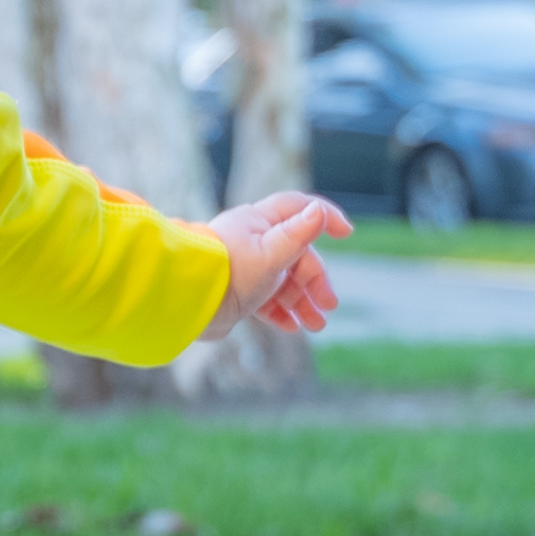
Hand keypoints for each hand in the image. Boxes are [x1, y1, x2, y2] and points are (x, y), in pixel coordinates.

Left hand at [202, 189, 350, 338]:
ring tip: (315, 324)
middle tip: (329, 305)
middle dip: (315, 281)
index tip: (347, 233)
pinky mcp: (235, 290)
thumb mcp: (270, 254)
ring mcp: (243, 266)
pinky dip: (279, 312)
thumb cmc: (228, 273)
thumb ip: (297, 235)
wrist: (188, 303)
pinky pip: (264, 299)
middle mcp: (251, 240)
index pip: (298, 208)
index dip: (324, 217)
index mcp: (257, 221)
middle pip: (296, 255)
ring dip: (301, 301)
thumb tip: (318, 210)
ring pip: (282, 281)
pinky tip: (292, 327)